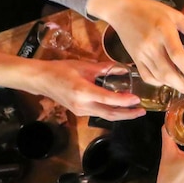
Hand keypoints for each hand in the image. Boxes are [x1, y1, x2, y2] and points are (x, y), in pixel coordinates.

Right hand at [31, 59, 145, 120]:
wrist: (41, 80)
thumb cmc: (61, 70)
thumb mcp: (84, 66)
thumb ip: (104, 68)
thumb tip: (122, 67)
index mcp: (83, 92)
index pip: (109, 99)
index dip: (124, 101)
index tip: (137, 99)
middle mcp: (83, 105)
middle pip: (110, 114)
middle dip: (128, 114)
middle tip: (142, 111)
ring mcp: (80, 111)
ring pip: (105, 116)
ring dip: (121, 114)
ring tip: (134, 110)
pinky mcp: (79, 112)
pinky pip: (99, 113)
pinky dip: (111, 111)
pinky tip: (120, 107)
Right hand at [107, 0, 183, 94]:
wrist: (122, 10)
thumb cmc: (150, 10)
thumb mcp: (174, 14)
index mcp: (164, 31)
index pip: (177, 56)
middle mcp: (152, 45)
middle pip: (167, 72)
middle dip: (182, 86)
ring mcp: (142, 54)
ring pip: (158, 77)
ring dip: (172, 86)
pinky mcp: (134, 59)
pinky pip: (146, 76)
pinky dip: (157, 82)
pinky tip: (166, 82)